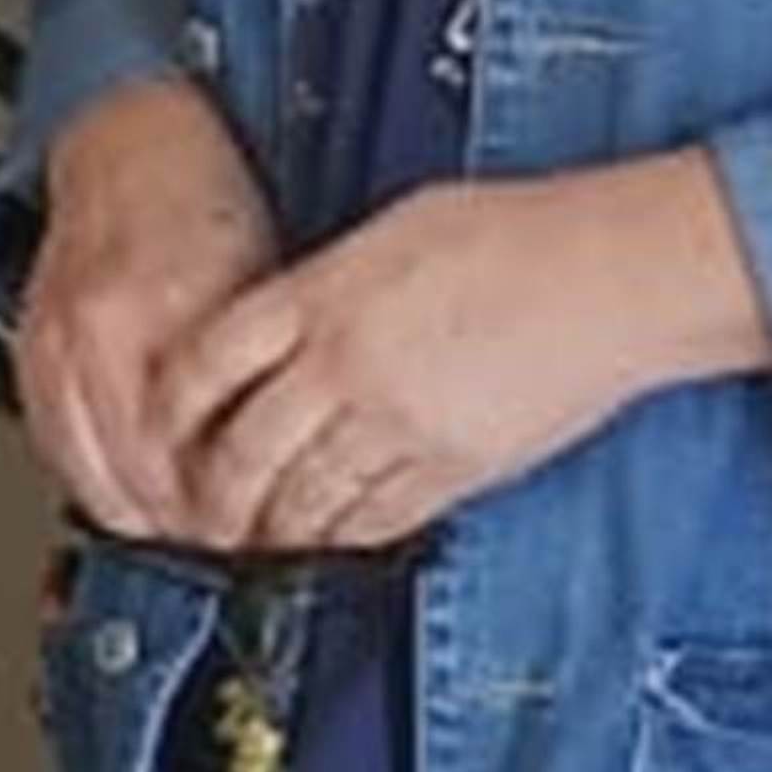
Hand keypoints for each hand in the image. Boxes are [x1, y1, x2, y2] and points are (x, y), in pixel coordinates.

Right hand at [11, 76, 285, 539]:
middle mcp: (98, 332)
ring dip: (142, 513)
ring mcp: (54, 343)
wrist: (130, 138)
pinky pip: (54, 443)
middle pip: (140, 479)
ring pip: (92, 474)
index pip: (192, 454)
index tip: (268, 530)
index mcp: (162, 312)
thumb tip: (293, 453)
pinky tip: (129, 491)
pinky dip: (93, 478)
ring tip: (186, 528)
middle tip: (234, 543)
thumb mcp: (262, 280)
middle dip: (192, 524)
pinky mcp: (30, 349)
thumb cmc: (204, 197)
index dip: (234, 506)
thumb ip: (265, 370)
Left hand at [159, 157, 771, 559]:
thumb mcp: (386, 233)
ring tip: (252, 537)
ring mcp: (397, 424)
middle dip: (209, 491)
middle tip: (195, 509)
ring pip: (302, 499)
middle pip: (242, 449)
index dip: (172, 407)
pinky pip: (374, 519)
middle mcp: (345, 365)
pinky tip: (326, 538)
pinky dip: (339, 536)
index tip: (162, 427)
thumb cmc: (510, 234)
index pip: (206, 363)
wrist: (608, 274)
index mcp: (319, 296)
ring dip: (268, 526)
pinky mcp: (452, 467)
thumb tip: (279, 324)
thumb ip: (320, 285)